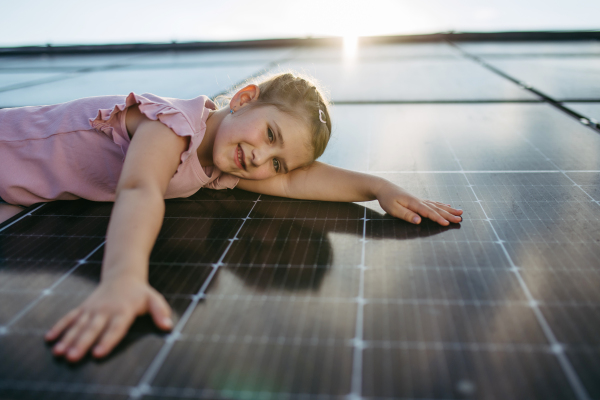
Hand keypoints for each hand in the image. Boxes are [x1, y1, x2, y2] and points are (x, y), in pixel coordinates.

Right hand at [44, 276, 172, 361]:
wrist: (123, 274)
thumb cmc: (140, 292)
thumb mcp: (154, 299)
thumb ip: (161, 311)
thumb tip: (168, 325)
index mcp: (123, 310)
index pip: (115, 327)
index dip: (107, 340)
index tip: (98, 353)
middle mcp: (106, 310)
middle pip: (93, 328)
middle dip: (82, 343)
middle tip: (73, 356)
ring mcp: (93, 308)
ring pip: (79, 325)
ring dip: (68, 338)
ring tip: (59, 352)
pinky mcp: (84, 307)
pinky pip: (70, 317)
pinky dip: (60, 327)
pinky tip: (50, 339)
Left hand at [376, 182, 462, 225]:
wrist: (384, 188)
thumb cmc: (387, 199)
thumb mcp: (393, 209)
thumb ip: (406, 215)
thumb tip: (418, 221)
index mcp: (414, 203)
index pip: (428, 212)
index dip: (438, 218)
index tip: (447, 223)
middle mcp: (419, 201)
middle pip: (436, 208)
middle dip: (449, 214)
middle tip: (460, 219)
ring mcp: (420, 200)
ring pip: (437, 205)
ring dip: (449, 209)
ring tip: (460, 212)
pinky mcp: (419, 200)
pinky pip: (433, 203)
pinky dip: (442, 204)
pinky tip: (447, 205)